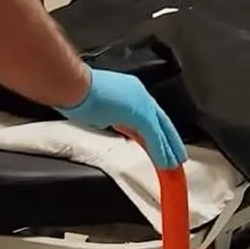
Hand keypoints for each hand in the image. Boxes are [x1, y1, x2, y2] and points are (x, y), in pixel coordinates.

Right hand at [56, 67, 186, 168]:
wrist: (72, 85)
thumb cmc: (75, 92)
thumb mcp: (97, 105)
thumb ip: (108, 114)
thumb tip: (108, 122)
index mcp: (129, 90)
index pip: (148, 113)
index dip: (156, 129)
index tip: (160, 142)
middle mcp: (138, 94)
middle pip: (160, 120)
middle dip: (169, 139)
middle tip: (177, 155)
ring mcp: (140, 103)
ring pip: (160, 129)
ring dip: (168, 147)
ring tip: (175, 163)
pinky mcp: (139, 114)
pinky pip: (154, 136)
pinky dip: (160, 151)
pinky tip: (165, 163)